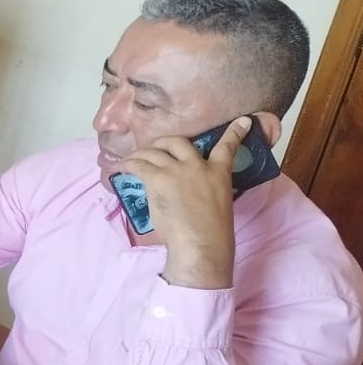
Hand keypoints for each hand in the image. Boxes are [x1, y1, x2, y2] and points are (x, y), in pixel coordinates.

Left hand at [115, 116, 246, 288]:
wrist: (201, 243)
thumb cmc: (212, 234)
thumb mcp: (220, 204)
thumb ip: (208, 190)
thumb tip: (191, 192)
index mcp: (219, 173)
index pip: (227, 147)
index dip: (234, 133)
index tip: (242, 121)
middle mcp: (197, 166)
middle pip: (178, 142)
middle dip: (164, 142)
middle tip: (156, 147)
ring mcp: (176, 170)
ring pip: (154, 151)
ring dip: (141, 153)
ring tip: (132, 159)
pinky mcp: (157, 179)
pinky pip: (138, 165)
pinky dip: (127, 165)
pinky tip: (122, 168)